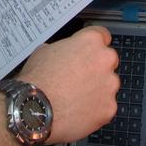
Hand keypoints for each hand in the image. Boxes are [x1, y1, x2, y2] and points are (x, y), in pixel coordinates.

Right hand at [19, 25, 118, 144]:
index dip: (92, 45)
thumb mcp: (45, 50)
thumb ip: (64, 48)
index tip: (89, 52)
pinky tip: (78, 110)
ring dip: (97, 89)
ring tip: (75, 97)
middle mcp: (105, 60)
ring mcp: (110, 85)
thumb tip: (66, 53)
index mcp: (91, 41)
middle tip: (78, 78)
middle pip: (108, 61)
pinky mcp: (109, 107)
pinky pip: (105, 106)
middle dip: (96, 68)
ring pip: (108, 85)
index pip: (102, 35)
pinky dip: (95, 109)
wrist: (35, 110)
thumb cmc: (38, 80)